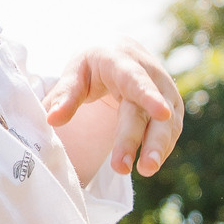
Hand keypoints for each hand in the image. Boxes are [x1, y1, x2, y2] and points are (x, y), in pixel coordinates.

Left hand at [44, 40, 181, 175]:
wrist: (119, 53)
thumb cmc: (93, 66)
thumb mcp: (75, 73)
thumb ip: (65, 96)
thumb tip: (52, 120)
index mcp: (121, 62)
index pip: (136, 80)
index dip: (148, 96)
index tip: (160, 112)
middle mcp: (149, 75)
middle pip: (147, 110)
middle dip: (142, 138)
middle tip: (133, 166)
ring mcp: (164, 92)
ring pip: (166, 122)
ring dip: (158, 148)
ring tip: (146, 169)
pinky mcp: (172, 107)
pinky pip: (170, 130)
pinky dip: (162, 147)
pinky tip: (150, 164)